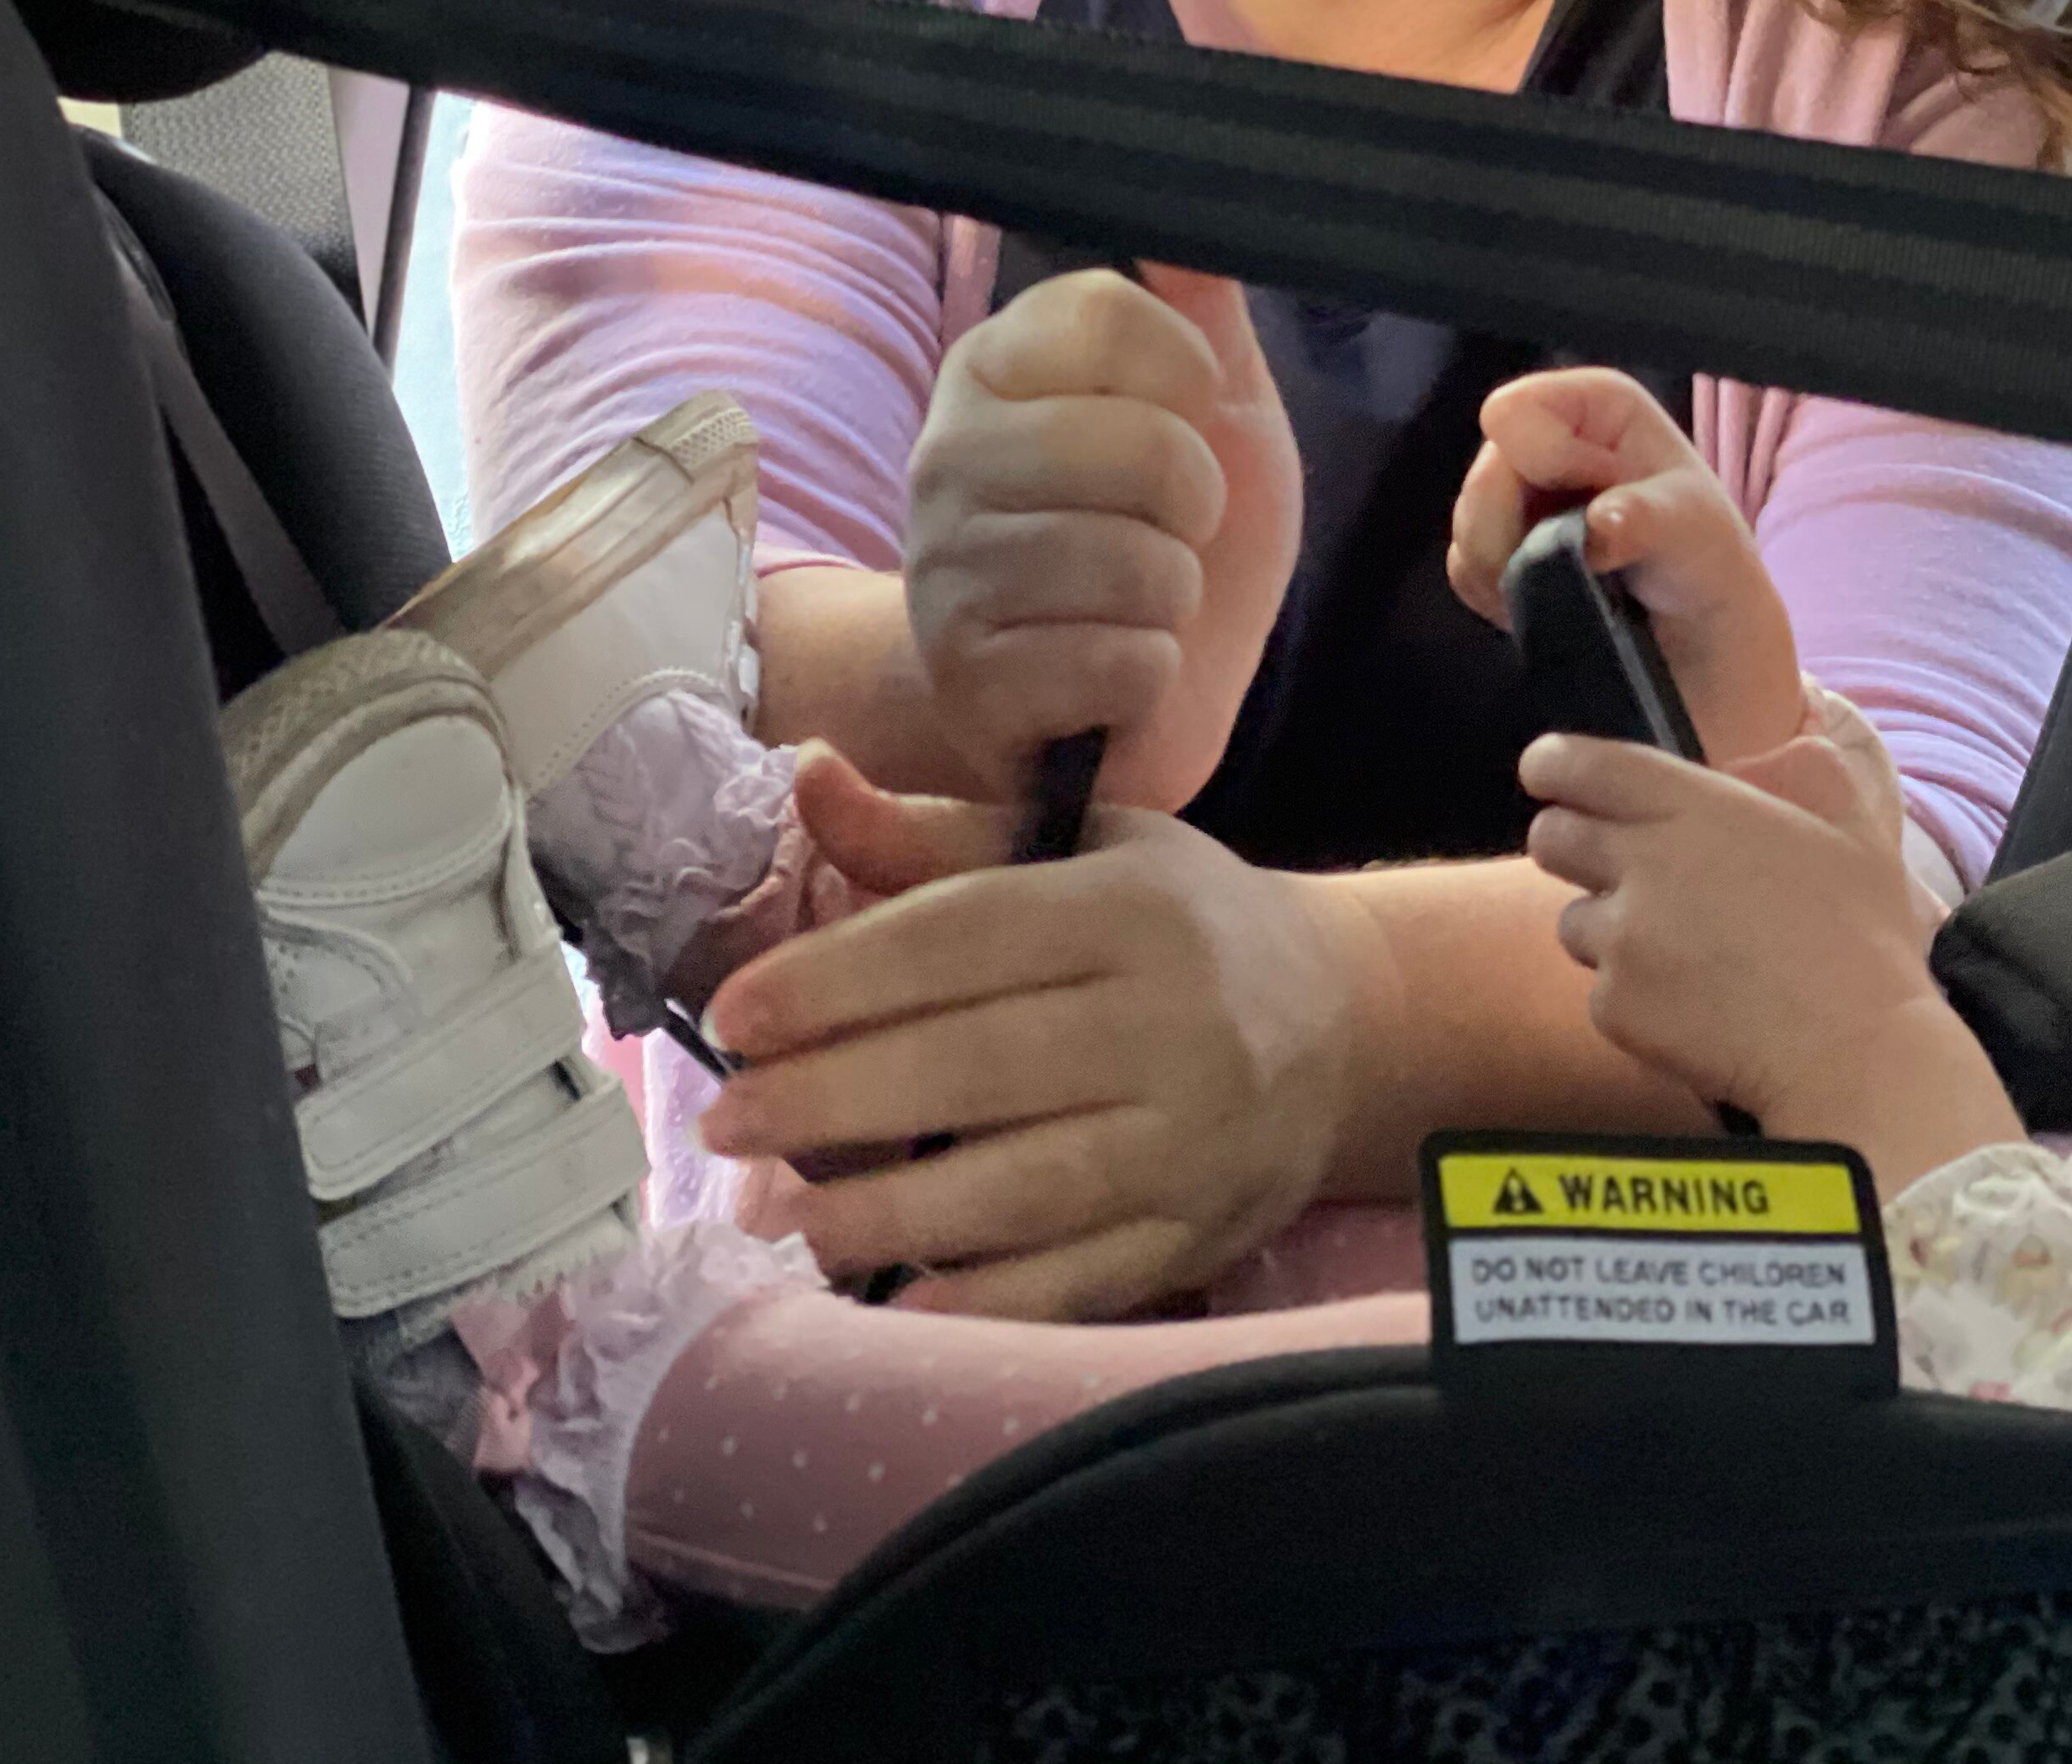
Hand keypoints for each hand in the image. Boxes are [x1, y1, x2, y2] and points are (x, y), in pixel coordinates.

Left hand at [691, 750, 1378, 1318]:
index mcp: (1134, 907)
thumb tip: (808, 775)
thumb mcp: (1083, 848)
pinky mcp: (1204, 1229)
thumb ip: (937, 834)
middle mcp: (1175, 1020)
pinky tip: (900, 1297)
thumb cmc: (1178, 924)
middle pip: (978, 1066)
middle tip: (725, 1120)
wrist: (1346, 1020)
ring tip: (781, 1207)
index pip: (962, 939)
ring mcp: (1196, 1138)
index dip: (835, 978)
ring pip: (1024, 1185)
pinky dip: (988, 1296)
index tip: (733, 1015)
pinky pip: (1083, 1278)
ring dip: (887, 1208)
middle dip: (832, 1097)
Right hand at [900, 264, 1297, 812]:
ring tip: (1134, 605)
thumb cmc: (1160, 535)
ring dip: (1173, 599)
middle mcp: (944, 455)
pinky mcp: (966, 680)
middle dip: (1196, 507)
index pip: (1105, 312)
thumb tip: (1194, 209)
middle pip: (1142, 445)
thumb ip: (1201, 310)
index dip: (1189, 376)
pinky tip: (1109, 674)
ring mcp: (942, 570)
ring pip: (1138, 562)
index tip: (1187, 421)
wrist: (1108, 695)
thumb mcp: (1210, 412)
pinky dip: (1149, 678)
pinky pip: (1125, 662)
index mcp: (991, 368)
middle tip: (1168, 534)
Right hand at [1446, 366, 1802, 764]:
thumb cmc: (1706, 560)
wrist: (1698, 637)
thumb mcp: (1694, 529)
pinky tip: (1547, 603)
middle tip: (1585, 562)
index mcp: (1593, 406)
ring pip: (1468, 526)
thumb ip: (1644, 519)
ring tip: (1576, 588)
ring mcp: (1517, 496)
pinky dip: (1500, 595)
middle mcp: (1547, 438)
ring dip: (1511, 568)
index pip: (1514, 413)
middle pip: (1482, 474)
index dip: (1541, 464)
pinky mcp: (1499, 550)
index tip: (1595, 504)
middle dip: (1520, 527)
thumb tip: (1596, 527)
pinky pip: (1464, 569)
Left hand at [1523, 693, 2016, 1193]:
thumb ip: (1807, 773)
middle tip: (1618, 867)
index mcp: (1693, 808)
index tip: (1551, 774)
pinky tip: (1695, 1006)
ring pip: (1573, 921)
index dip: (1552, 765)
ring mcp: (1622, 940)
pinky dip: (1634, 998)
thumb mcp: (1852, 830)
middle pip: (1550, 837)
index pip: (1575, 764)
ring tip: (1682, 952)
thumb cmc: (1863, 939)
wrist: (1856, 1051)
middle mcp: (1641, 865)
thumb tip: (1803, 729)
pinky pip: (1601, 992)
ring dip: (1609, 930)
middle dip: (1572, 845)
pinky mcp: (1615, 1009)